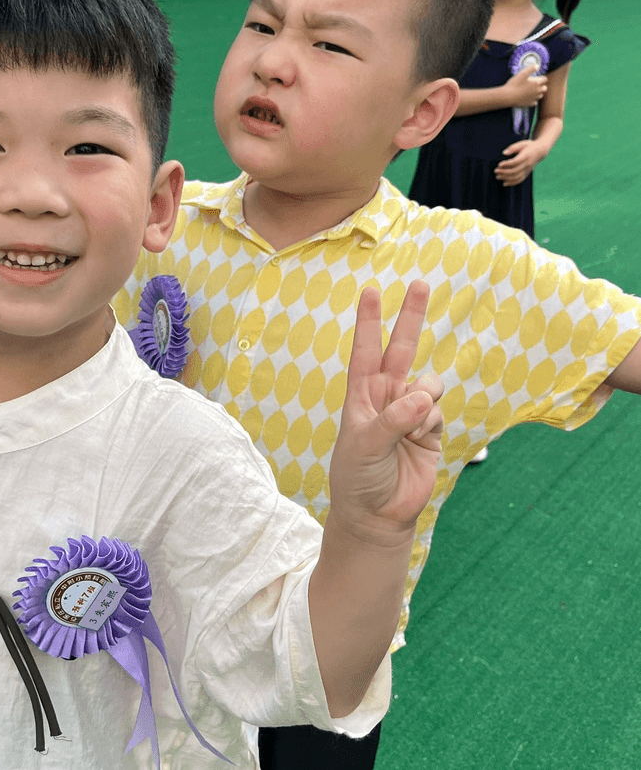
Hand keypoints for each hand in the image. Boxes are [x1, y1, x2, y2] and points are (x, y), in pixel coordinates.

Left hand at [329, 281, 442, 540]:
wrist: (378, 514)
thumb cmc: (359, 477)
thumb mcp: (365, 446)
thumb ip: (393, 419)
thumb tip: (422, 396)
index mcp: (361, 395)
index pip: (364, 350)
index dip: (368, 321)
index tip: (370, 290)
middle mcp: (386, 397)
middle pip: (401, 349)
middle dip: (410, 316)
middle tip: (421, 283)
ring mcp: (410, 412)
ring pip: (428, 383)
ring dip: (424, 400)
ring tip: (408, 428)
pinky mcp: (431, 430)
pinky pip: (438, 410)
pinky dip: (431, 423)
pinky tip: (418, 441)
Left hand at [495, 139, 544, 184]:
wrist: (540, 151)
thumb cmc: (529, 146)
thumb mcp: (522, 143)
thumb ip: (513, 148)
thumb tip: (504, 153)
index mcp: (526, 156)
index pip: (515, 162)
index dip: (506, 164)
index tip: (499, 164)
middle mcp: (527, 164)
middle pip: (514, 171)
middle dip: (504, 172)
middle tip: (495, 171)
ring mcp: (527, 170)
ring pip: (516, 177)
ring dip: (506, 178)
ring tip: (497, 177)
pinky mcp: (527, 173)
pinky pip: (519, 180)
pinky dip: (512, 183)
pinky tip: (504, 183)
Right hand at [503, 64, 546, 107]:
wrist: (508, 96)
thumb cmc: (515, 84)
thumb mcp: (522, 73)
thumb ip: (531, 68)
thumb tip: (537, 66)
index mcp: (537, 83)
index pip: (545, 79)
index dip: (541, 78)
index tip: (536, 78)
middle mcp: (538, 91)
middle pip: (544, 88)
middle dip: (541, 86)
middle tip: (534, 85)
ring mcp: (534, 98)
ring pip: (540, 95)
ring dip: (537, 93)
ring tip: (531, 91)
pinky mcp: (529, 104)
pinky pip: (535, 102)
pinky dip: (533, 100)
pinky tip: (528, 98)